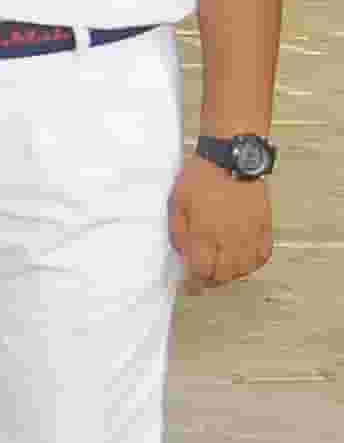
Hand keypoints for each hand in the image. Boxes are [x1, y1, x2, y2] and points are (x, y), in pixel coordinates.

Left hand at [169, 153, 272, 292]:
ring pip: (245, 268)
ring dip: (231, 274)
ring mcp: (250, 232)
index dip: (192, 281)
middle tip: (202, 279)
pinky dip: (252, 263)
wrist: (231, 157)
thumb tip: (183, 255)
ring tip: (220, 270)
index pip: (201, 270)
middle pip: (224, 274)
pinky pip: (262, 255)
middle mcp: (230, 236)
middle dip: (210, 280)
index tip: (187, 285)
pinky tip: (242, 261)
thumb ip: (178, 233)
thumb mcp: (176, 203)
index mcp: (204, 231)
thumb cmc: (201, 177)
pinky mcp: (264, 225)